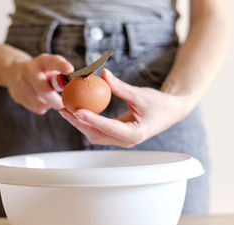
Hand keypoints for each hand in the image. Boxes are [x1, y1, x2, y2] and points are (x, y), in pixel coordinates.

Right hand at [4, 53, 73, 113]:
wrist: (14, 72)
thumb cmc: (42, 71)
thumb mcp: (51, 67)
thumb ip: (63, 74)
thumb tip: (80, 86)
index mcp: (42, 61)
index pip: (53, 61)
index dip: (61, 65)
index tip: (70, 69)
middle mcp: (29, 69)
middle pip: (43, 89)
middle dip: (55, 100)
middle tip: (64, 105)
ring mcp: (20, 83)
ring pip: (39, 102)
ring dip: (49, 104)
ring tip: (50, 99)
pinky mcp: (17, 96)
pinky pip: (35, 107)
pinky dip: (42, 107)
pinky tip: (41, 100)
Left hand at [59, 69, 192, 147]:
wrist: (170, 112)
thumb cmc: (159, 103)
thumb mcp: (140, 94)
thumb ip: (120, 86)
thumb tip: (102, 74)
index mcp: (134, 134)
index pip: (108, 127)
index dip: (91, 119)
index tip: (76, 110)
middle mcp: (126, 141)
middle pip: (96, 134)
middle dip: (78, 123)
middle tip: (63, 109)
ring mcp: (120, 140)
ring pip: (95, 135)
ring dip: (79, 123)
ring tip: (65, 109)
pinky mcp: (117, 136)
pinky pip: (98, 130)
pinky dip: (87, 121)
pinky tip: (77, 110)